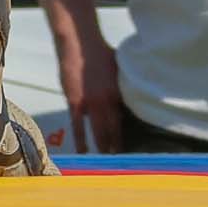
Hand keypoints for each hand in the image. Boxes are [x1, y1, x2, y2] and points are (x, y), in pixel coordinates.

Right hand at [56, 25, 122, 153]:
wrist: (80, 44)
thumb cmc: (102, 52)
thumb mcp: (120, 70)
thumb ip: (123, 85)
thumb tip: (133, 94)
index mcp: (119, 95)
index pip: (124, 123)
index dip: (126, 138)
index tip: (131, 151)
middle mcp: (106, 103)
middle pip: (113, 131)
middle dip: (116, 148)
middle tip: (120, 162)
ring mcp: (90, 104)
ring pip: (98, 131)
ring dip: (102, 146)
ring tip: (105, 161)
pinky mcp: (74, 102)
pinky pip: (78, 125)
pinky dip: (81, 140)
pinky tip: (83, 152)